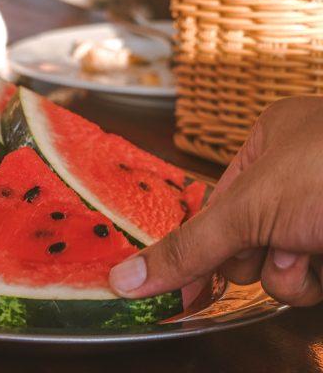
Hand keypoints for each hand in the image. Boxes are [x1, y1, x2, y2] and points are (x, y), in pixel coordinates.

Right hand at [109, 96, 322, 305]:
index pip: (216, 204)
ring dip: (290, 274)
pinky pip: (317, 275)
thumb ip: (189, 247)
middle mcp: (303, 172)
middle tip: (272, 247)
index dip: (200, 246)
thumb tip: (126, 277)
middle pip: (249, 237)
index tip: (182, 288)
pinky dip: (318, 279)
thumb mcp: (252, 209)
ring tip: (309, 254)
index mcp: (272, 141)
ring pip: (284, 262)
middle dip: (256, 255)